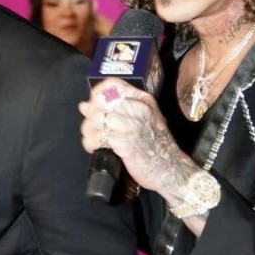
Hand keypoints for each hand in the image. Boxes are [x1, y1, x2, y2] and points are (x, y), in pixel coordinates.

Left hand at [79, 80, 195, 200]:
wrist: (170, 169)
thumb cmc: (154, 145)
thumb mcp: (141, 121)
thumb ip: (114, 111)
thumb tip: (84, 105)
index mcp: (144, 101)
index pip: (113, 85)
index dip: (96, 94)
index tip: (93, 106)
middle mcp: (139, 110)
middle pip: (100, 101)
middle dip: (90, 115)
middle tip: (91, 127)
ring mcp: (133, 127)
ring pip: (97, 118)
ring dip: (88, 130)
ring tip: (93, 138)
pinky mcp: (126, 144)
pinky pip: (98, 138)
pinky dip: (91, 143)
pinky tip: (95, 148)